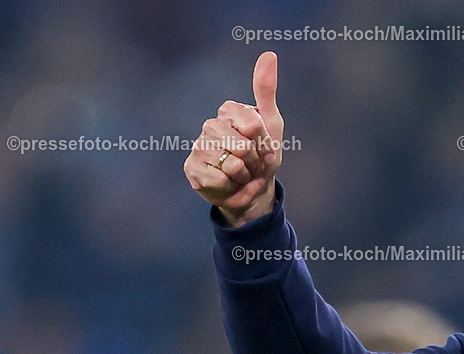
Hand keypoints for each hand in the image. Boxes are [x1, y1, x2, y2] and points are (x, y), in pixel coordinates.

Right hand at [184, 51, 283, 226]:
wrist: (254, 190)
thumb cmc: (264, 156)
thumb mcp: (272, 123)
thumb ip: (266, 90)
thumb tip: (269, 54)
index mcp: (228, 111)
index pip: (252, 125)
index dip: (263, 141)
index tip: (261, 144)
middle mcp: (210, 125)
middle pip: (242, 146)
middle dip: (254, 160)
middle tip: (251, 163)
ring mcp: (198, 147)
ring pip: (231, 164)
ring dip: (244, 175)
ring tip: (241, 173)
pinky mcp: (192, 169)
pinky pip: (218, 178)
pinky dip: (230, 186)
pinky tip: (228, 183)